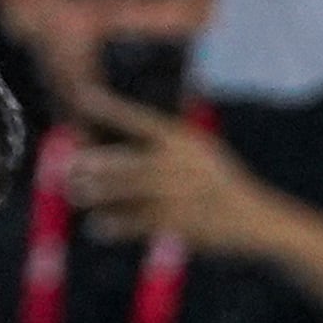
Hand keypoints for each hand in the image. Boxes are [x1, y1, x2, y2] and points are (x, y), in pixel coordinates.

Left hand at [54, 99, 286, 256]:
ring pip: (127, 193)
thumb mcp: (202, 151)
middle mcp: (179, 164)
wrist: (253, 218)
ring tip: (75, 194)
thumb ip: (170, 142)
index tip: (82, 95)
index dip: (109, 107)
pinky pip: (138, 223)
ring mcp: (178, 194)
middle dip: (95, 164)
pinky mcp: (179, 224)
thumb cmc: (220, 182)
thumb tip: (132, 131)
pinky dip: (115, 225)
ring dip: (98, 194)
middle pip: (126, 161)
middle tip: (69, 165)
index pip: (139, 119)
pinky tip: (96, 227)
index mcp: (183, 140)